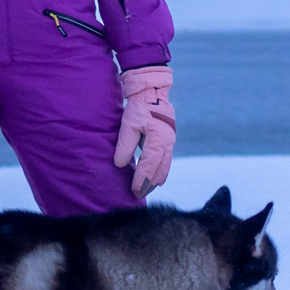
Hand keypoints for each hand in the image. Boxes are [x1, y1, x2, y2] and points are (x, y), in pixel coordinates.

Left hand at [114, 66, 174, 197]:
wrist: (153, 93)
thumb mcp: (128, 125)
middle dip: (148, 185)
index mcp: (158, 141)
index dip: (141, 181)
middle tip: (137, 195)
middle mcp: (167, 144)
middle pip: (159, 172)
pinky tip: (154, 178)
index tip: (133, 191)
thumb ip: (125, 145)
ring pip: (165, 168)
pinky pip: (166, 162)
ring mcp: (170, 143)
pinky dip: (160, 172)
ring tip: (145, 190)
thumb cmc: (139, 108)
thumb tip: (120, 164)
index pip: (148, 167)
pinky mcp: (169, 141)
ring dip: (155, 180)